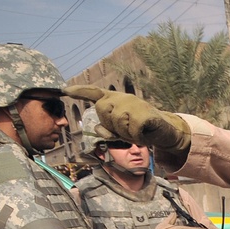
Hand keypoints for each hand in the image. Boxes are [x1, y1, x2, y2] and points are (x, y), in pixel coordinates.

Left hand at [64, 85, 191, 156]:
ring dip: (126, 133)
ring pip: (117, 123)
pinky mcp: (143, 113)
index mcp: (115, 100)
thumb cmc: (140, 130)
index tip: (63, 90)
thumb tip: (97, 129)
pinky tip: (144, 134)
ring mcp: (133, 103)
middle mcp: (122, 98)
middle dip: (111, 125)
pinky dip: (137, 137)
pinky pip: (131, 131)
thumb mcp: (121, 132)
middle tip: (127, 129)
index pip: (94, 93)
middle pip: (102, 112)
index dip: (79, 92)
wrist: (165, 131)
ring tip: (137, 131)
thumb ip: (107, 130)